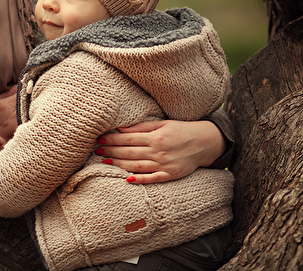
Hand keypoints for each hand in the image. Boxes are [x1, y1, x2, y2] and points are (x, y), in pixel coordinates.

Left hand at [95, 120, 224, 183]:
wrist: (205, 142)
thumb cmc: (181, 130)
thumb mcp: (163, 123)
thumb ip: (142, 127)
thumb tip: (121, 128)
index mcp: (155, 136)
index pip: (128, 138)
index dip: (112, 139)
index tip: (100, 139)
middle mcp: (158, 150)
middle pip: (130, 152)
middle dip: (112, 151)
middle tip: (97, 151)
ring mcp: (164, 164)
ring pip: (137, 165)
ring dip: (120, 164)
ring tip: (106, 162)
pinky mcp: (171, 175)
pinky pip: (153, 178)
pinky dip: (140, 179)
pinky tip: (127, 179)